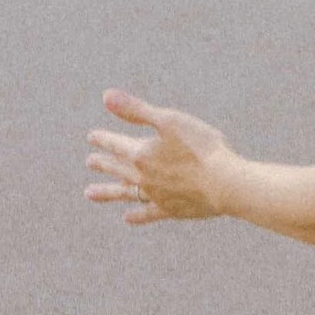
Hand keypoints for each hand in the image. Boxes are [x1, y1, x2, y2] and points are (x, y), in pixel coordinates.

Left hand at [86, 90, 228, 221]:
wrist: (225, 183)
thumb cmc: (201, 148)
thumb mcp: (169, 120)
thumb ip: (137, 110)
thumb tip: (106, 96)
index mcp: (142, 154)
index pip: (117, 144)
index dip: (104, 140)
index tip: (92, 137)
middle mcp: (144, 177)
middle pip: (119, 169)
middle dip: (104, 164)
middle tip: (90, 162)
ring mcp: (157, 195)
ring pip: (126, 193)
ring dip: (108, 192)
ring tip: (89, 194)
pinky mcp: (171, 210)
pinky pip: (148, 213)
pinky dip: (137, 215)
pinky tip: (127, 218)